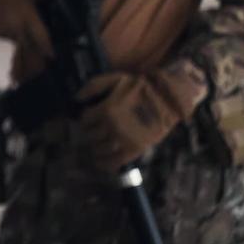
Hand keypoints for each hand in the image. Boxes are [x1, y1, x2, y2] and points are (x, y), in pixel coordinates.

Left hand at [76, 67, 206, 171]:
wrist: (167, 99)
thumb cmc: (140, 87)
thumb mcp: (115, 79)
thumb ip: (93, 86)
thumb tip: (76, 98)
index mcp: (106, 109)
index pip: (85, 121)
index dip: (85, 121)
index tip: (88, 121)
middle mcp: (112, 126)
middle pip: (91, 136)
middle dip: (88, 135)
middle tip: (90, 135)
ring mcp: (124, 138)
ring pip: (100, 150)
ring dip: (94, 149)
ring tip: (94, 148)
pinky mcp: (135, 149)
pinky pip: (115, 161)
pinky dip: (105, 164)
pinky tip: (100, 163)